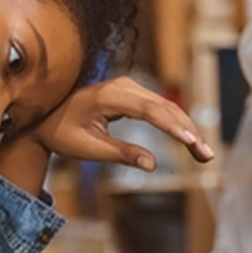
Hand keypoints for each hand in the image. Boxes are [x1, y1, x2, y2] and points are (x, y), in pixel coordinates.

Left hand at [28, 76, 215, 171]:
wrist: (44, 118)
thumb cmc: (61, 133)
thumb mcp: (87, 149)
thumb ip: (120, 154)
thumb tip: (151, 166)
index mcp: (109, 97)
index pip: (150, 111)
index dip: (173, 127)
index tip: (191, 142)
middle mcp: (122, 86)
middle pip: (164, 107)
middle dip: (188, 131)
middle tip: (207, 156)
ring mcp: (128, 87)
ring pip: (166, 107)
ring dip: (186, 128)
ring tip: (204, 153)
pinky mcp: (130, 93)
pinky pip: (158, 107)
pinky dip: (175, 123)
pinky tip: (190, 140)